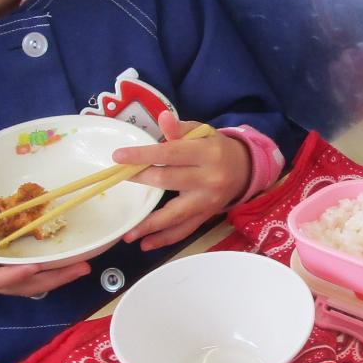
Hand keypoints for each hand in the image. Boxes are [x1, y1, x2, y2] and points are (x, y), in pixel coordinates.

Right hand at [0, 200, 97, 296]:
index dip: (14, 275)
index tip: (33, 266)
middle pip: (24, 286)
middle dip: (53, 279)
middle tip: (82, 267)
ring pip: (31, 284)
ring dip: (58, 276)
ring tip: (85, 265)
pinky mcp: (4, 272)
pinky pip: (30, 276)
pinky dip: (50, 271)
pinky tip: (69, 260)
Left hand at [115, 113, 250, 250]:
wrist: (244, 170)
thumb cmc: (215, 147)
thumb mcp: (202, 132)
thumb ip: (180, 128)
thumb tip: (162, 118)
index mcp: (206, 153)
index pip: (170, 153)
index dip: (143, 155)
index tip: (119, 157)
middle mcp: (208, 178)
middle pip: (168, 181)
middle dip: (141, 181)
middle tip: (118, 181)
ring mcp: (207, 201)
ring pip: (176, 215)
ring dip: (150, 226)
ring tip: (129, 233)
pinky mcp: (206, 216)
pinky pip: (184, 230)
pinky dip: (165, 239)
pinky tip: (146, 244)